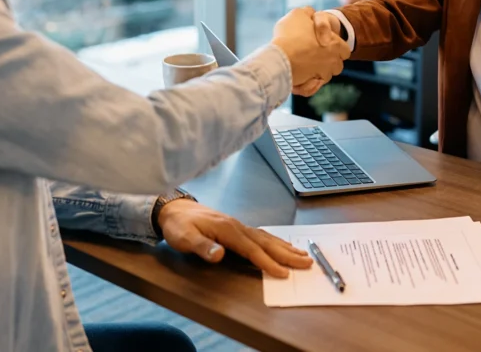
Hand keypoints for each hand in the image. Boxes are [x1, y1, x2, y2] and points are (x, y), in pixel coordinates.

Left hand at [157, 199, 312, 277]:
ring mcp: (238, 225)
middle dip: (287, 254)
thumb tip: (220, 254)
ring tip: (302, 254)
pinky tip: (282, 244)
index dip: (267, 262)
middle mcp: (237, 226)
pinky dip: (274, 240)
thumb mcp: (184, 238)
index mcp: (227, 230)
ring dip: (285, 247)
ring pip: (266, 237)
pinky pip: (260, 234)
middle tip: (307, 263)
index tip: (283, 273)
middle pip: (266, 242)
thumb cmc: (178, 226)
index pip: (252, 249)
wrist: (173, 208)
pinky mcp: (236, 226)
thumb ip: (202, 247)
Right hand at [272, 7, 349, 90]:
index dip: (336, 47)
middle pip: (337, 66)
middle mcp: (332, 62)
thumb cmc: (289, 35)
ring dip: (316, 73)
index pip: (345, 50)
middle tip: (314, 56)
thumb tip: (310, 13)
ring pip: (324, 77)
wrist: (278, 57)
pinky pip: (310, 89)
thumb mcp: (298, 14)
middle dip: (328, 63)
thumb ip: (307, 13)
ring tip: (304, 67)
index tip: (323, 44)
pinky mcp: (308, 87)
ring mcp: (321, 75)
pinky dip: (306, 86)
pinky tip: (299, 79)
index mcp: (335, 45)